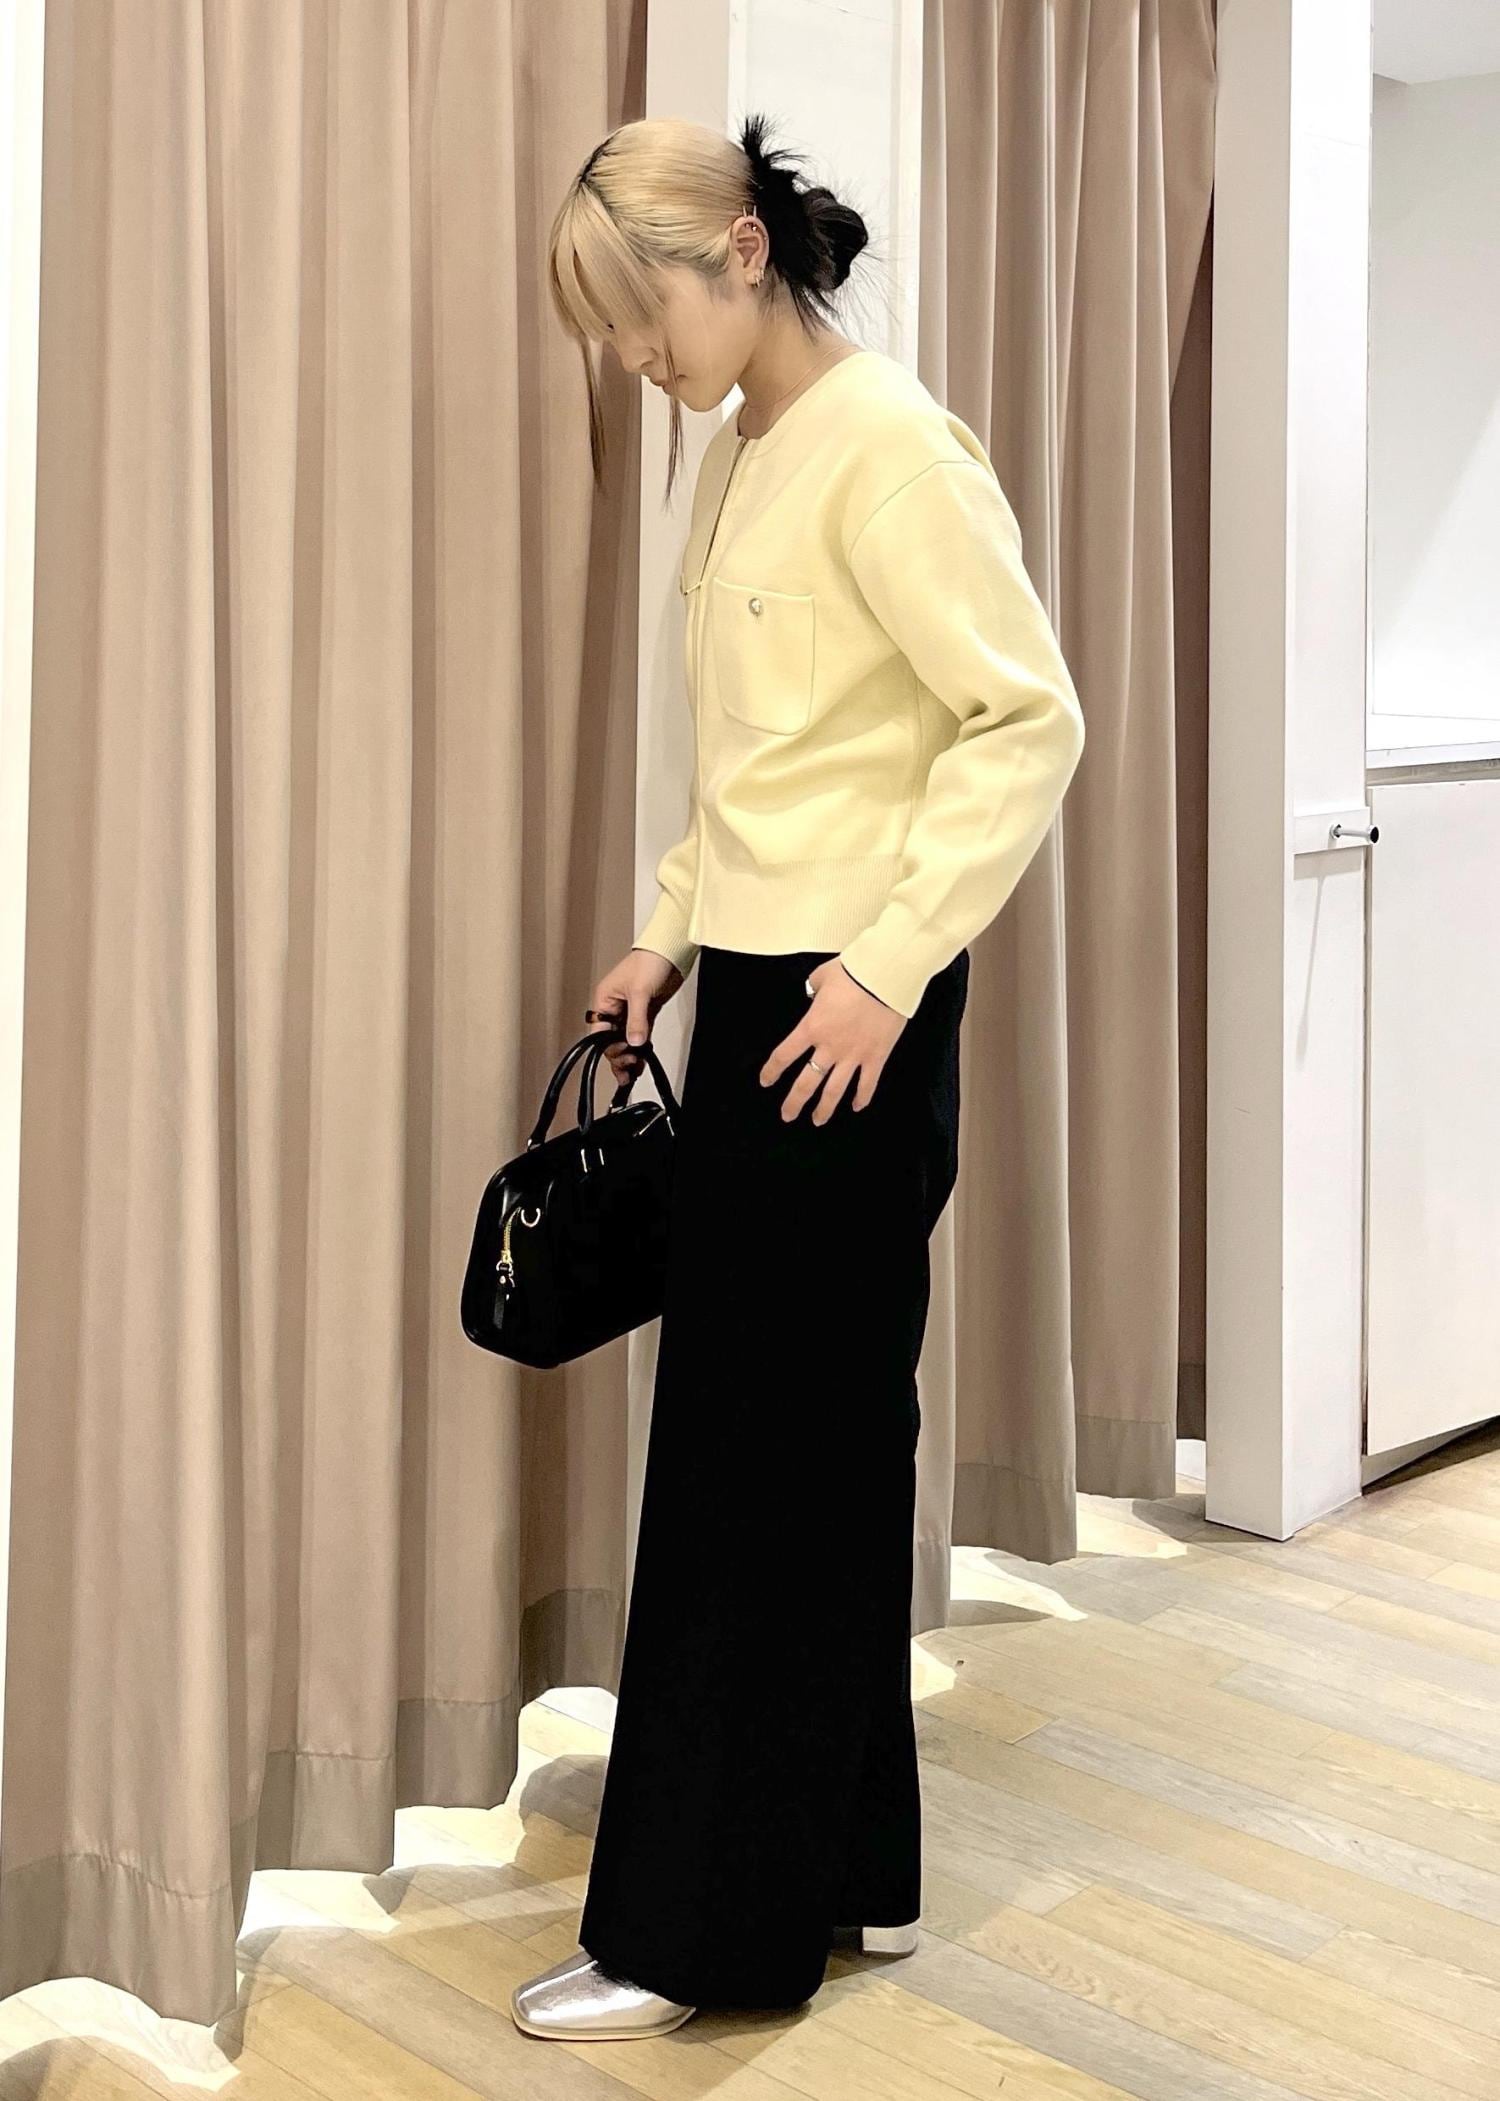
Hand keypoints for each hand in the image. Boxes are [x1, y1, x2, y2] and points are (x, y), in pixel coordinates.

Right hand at [584, 946, 682, 1087]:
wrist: (670, 951)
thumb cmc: (649, 960)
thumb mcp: (639, 992)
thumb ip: (637, 1020)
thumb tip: (634, 1043)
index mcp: (605, 1000)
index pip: (600, 1031)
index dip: (609, 1047)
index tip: (622, 1057)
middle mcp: (615, 1007)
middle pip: (612, 1039)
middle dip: (620, 1054)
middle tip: (630, 1066)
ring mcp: (632, 1010)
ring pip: (626, 1039)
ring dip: (631, 1055)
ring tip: (635, 1070)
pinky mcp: (647, 1012)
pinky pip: (641, 1034)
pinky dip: (642, 1048)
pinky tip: (643, 1060)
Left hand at [760, 959, 904, 1122]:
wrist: (885, 977)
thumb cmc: (854, 973)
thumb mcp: (822, 976)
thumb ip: (812, 987)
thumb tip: (812, 992)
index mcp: (811, 1027)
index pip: (783, 1055)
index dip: (772, 1071)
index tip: (766, 1081)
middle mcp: (829, 1047)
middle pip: (807, 1083)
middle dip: (794, 1102)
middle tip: (787, 1115)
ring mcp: (853, 1056)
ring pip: (835, 1091)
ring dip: (824, 1109)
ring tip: (818, 1120)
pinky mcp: (876, 1057)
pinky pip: (868, 1084)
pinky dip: (862, 1098)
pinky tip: (856, 1107)